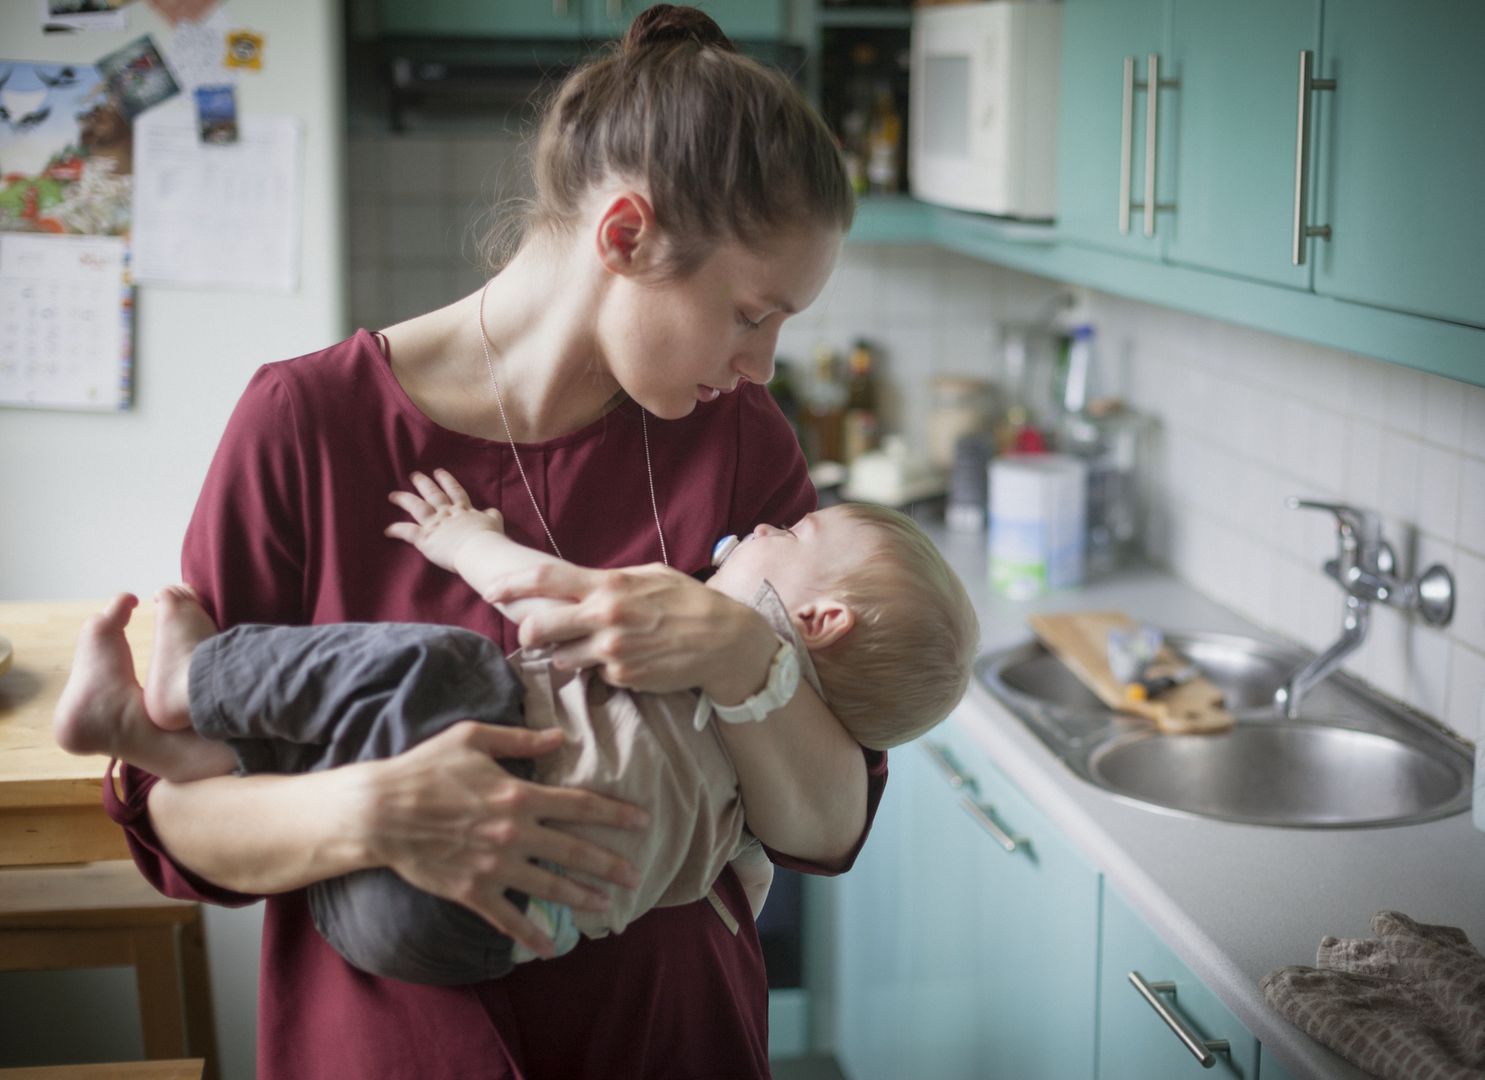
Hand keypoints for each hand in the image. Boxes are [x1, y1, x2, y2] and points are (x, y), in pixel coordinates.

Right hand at [358, 720, 647, 957]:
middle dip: (610, 864)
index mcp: (519, 795)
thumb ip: (520, 739)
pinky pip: (508, 918)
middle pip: (574, 851)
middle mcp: (513, 833)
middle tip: (636, 875)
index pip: (580, 805)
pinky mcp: (472, 891)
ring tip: (606, 905)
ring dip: (581, 897)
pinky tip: (551, 947)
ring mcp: (494, 866)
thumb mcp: (472, 738)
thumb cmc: (424, 768)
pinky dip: (531, 935)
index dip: (614, 814)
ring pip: (549, 886)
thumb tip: (560, 737)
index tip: (641, 821)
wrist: (379, 812)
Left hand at [385, 469, 504, 574]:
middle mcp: (447, 513)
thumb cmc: (490, 538)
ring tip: (393, 495)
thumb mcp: (495, 522)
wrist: (480, 549)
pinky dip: (396, 530)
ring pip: (416, 507)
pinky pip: (407, 532)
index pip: (454, 491)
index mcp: (464, 510)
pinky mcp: (425, 538)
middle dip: (423, 484)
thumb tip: (491, 511)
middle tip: (414, 475)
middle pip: (433, 495)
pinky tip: (387, 530)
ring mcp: (435, 524)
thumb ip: (491, 515)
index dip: (446, 481)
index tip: (438, 472)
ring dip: (404, 499)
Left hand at [483, 561, 778, 698]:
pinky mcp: (622, 677)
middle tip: (535, 635)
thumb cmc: (689, 602)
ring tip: (600, 646)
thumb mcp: (650, 575)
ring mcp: (612, 651)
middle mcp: (605, 617)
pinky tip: (632, 659)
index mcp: (609, 585)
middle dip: (529, 633)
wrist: (725, 642)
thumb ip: (610, 580)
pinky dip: (605, 669)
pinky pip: (598, 675)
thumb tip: (578, 585)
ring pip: (563, 658)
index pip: (545, 579)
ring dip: (569, 654)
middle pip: (539, 627)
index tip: (490, 591)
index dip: (510, 584)